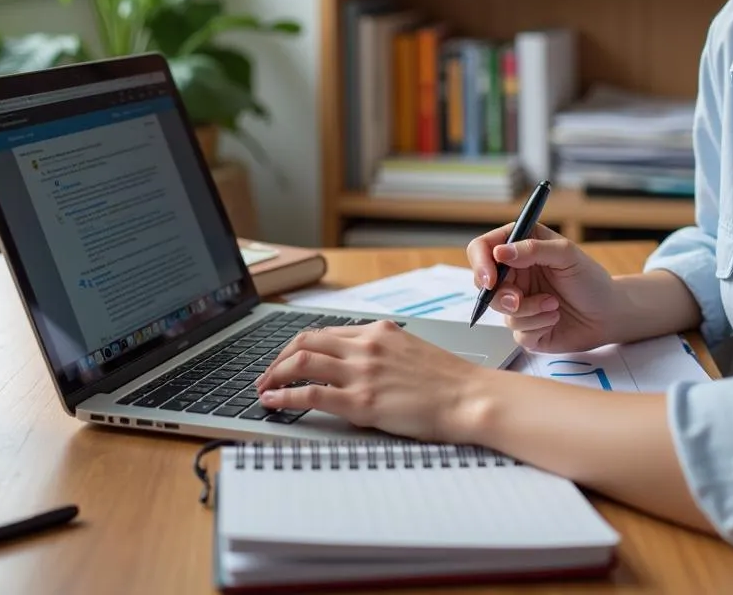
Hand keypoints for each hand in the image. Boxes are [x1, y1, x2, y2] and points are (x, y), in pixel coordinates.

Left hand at [255, 321, 482, 440]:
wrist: (470, 397)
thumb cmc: (448, 381)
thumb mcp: (410, 351)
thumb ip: (381, 350)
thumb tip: (354, 362)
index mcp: (378, 331)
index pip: (325, 332)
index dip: (297, 346)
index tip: (285, 359)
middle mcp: (366, 346)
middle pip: (305, 341)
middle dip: (277, 358)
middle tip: (265, 374)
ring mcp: (362, 372)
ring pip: (301, 361)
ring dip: (274, 374)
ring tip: (262, 389)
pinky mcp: (362, 401)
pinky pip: (310, 394)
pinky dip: (284, 396)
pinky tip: (272, 402)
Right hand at [467, 223, 619, 352]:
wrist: (609, 315)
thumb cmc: (591, 280)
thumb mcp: (567, 255)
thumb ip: (534, 249)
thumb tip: (500, 252)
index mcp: (520, 248)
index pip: (483, 249)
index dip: (480, 262)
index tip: (490, 279)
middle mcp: (514, 274)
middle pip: (484, 284)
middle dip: (501, 295)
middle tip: (519, 299)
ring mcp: (518, 301)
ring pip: (502, 311)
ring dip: (529, 310)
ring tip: (554, 305)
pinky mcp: (525, 328)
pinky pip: (517, 332)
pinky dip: (537, 326)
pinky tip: (555, 318)